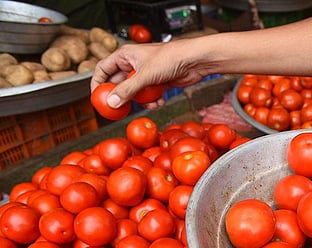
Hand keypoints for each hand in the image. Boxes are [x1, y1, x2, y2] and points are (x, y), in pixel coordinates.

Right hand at [90, 40, 212, 108]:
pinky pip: (148, 96)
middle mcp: (134, 64)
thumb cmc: (171, 58)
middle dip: (122, 97)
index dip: (97, 83)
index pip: (103, 69)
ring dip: (141, 101)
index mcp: (125, 55)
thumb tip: (111, 102)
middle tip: (120, 109)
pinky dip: (152, 101)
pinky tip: (160, 101)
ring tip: (148, 102)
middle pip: (119, 83)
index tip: (97, 98)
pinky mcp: (158, 82)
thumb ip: (127, 90)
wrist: (194, 60)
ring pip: (135, 92)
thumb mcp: (145, 76)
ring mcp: (146, 74)